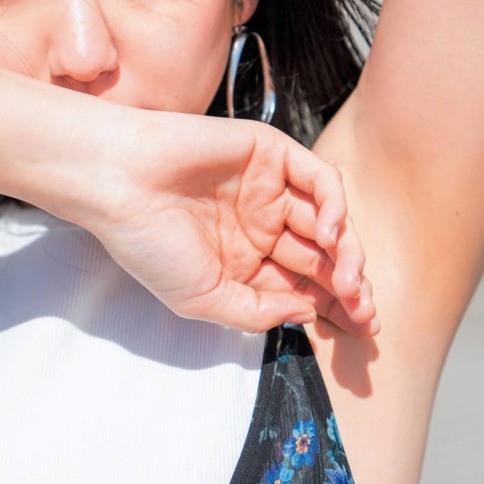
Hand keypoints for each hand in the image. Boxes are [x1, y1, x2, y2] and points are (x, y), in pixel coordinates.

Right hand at [72, 107, 378, 334]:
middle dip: (348, 284)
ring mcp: (270, 189)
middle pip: (323, 256)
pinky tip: (327, 234)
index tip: (363, 329)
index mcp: (247, 261)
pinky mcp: (272, 154)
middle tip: (364, 311)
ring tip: (347, 281)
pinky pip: (319, 179)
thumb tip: (308, 313)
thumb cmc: (149, 242)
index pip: (304, 285)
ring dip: (346, 251)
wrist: (119, 182)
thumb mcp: (203, 298)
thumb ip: (257, 312)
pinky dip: (333, 206)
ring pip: (328, 220)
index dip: (336, 306)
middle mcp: (263, 225)